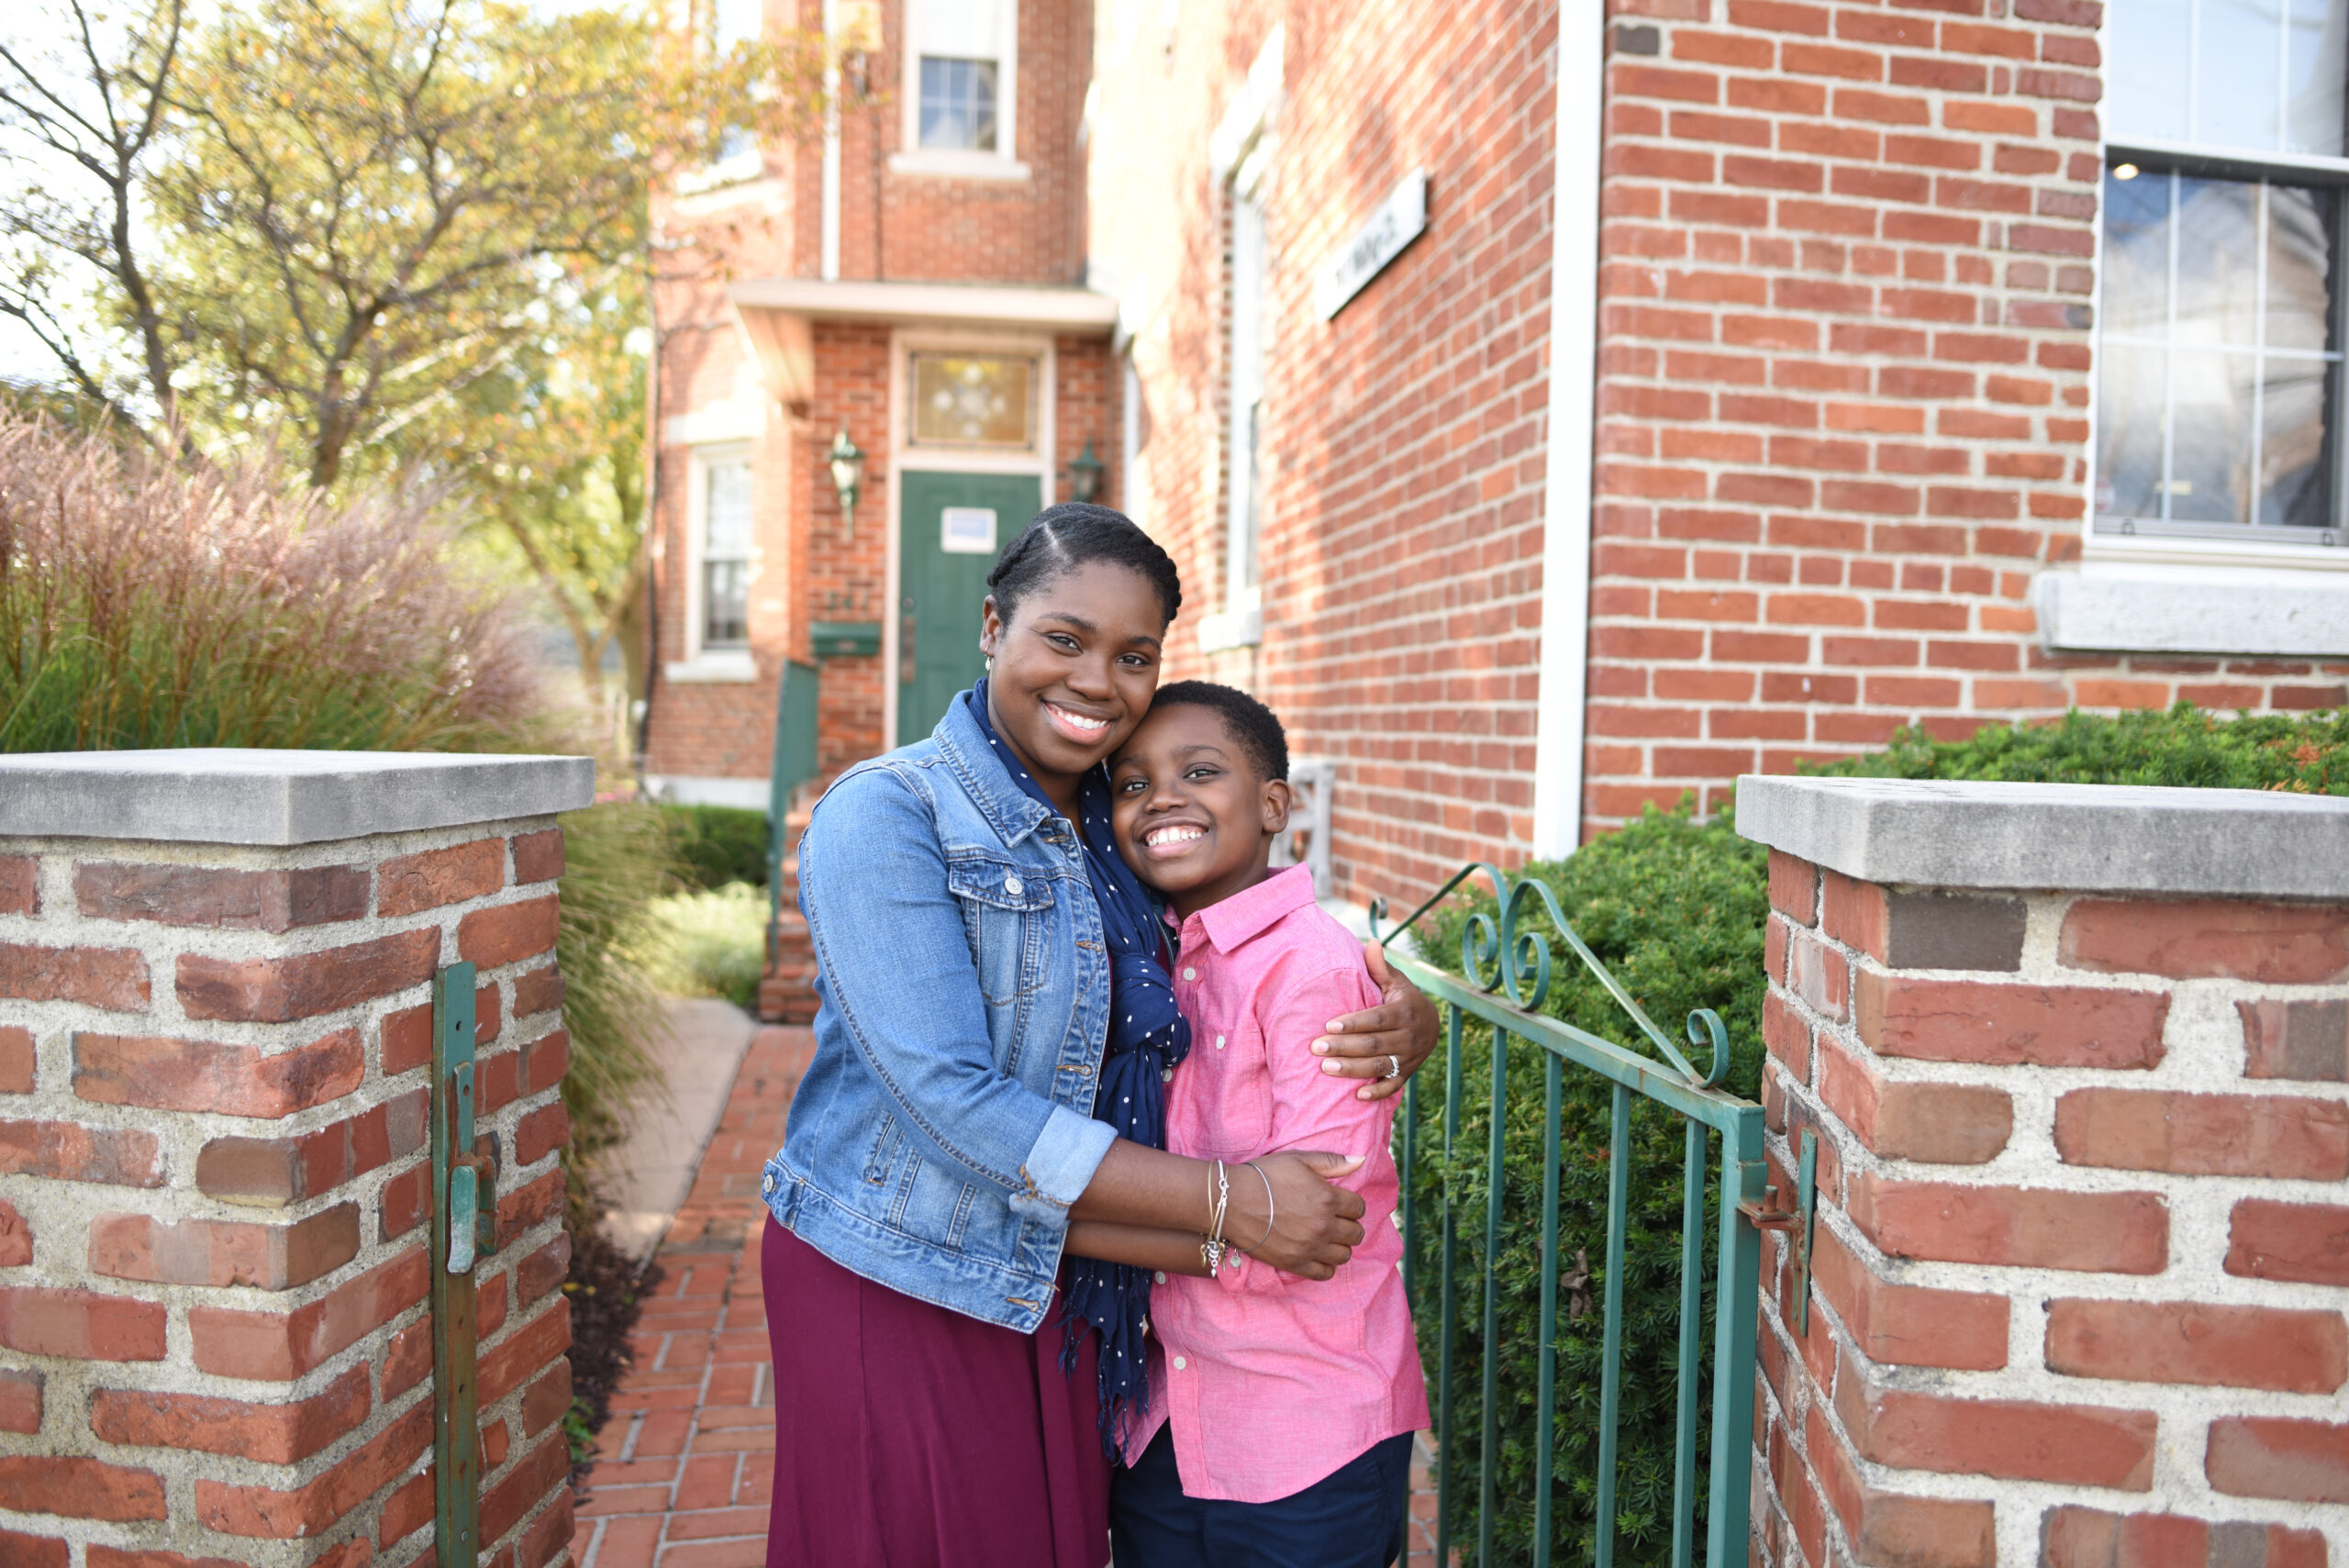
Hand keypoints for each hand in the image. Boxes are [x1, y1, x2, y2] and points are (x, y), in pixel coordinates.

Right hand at [1226, 1151, 1365, 1279]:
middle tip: (1335, 1221)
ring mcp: (1310, 1246)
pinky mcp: (1295, 1263)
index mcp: (1327, 1198)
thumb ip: (1332, 1161)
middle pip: (1356, 1233)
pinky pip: (1325, 1273)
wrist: (1231, 1201)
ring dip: (1340, 1246)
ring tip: (1327, 1238)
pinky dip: (1327, 1266)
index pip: (1359, 1208)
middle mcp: (1324, 1225)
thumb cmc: (1264, 1176)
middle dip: (1349, 1226)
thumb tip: (1360, 1161)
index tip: (1341, 1204)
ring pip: (1344, 1255)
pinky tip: (1318, 1254)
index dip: (1352, 1205)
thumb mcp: (1298, 1159)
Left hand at [1310, 941, 1440, 1100]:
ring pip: (1380, 1066)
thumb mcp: (1397, 981)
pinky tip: (1356, 1095)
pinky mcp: (1407, 1074)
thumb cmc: (1403, 999)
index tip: (1329, 1025)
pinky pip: (1393, 1086)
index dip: (1353, 1023)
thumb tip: (1371, 943)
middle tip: (1316, 1048)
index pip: (1376, 1019)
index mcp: (1405, 1011)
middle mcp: (1409, 1036)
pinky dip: (1377, 1093)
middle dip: (1344, 1047)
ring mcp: (1409, 1058)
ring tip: (1326, 1068)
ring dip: (1352, 1069)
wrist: (1433, 1025)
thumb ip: (1380, 967)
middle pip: (1374, 1044)